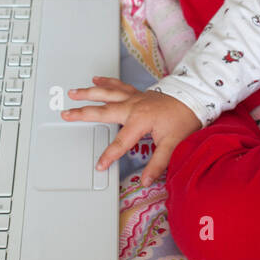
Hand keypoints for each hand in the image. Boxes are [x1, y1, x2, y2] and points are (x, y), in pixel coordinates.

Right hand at [62, 75, 202, 186]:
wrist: (193, 98)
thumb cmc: (184, 118)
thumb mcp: (174, 144)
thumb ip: (158, 163)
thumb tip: (147, 180)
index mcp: (140, 120)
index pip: (120, 143)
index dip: (109, 155)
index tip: (99, 165)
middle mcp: (133, 106)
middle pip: (103, 111)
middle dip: (83, 113)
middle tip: (66, 114)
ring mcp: (134, 98)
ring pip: (107, 93)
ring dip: (89, 92)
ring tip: (73, 93)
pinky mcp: (138, 93)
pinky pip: (118, 86)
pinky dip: (106, 82)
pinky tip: (96, 79)